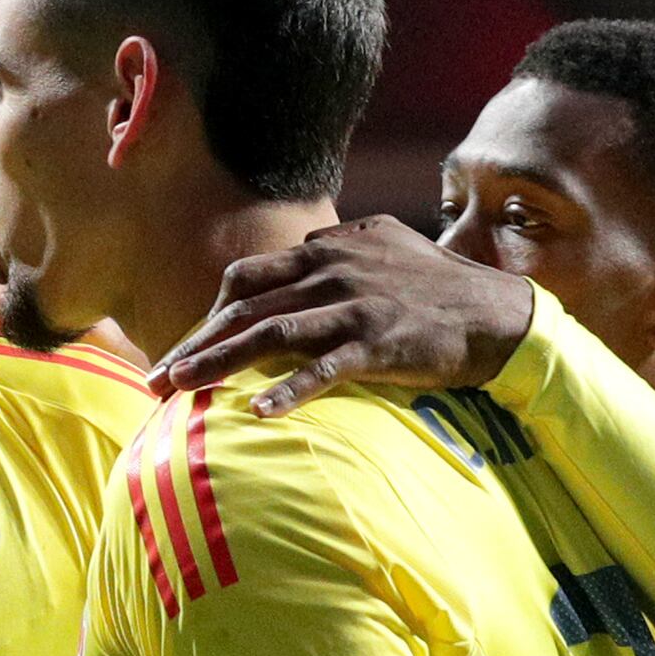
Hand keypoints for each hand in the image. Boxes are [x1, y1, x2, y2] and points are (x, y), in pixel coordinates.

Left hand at [147, 218, 538, 415]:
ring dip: (220, 361)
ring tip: (181, 388)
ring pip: (271, 334)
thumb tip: (309, 242)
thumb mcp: (385, 245)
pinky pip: (324, 370)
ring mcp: (354, 306)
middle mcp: (331, 271)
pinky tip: (259, 413)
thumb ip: (340, 243)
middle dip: (196, 342)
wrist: (497, 312)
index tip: (186, 346)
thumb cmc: (439, 284)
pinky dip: (289, 391)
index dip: (209, 313)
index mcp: (326, 249)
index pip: (247, 278)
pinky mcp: (379, 343)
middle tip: (158, 378)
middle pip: (244, 306)